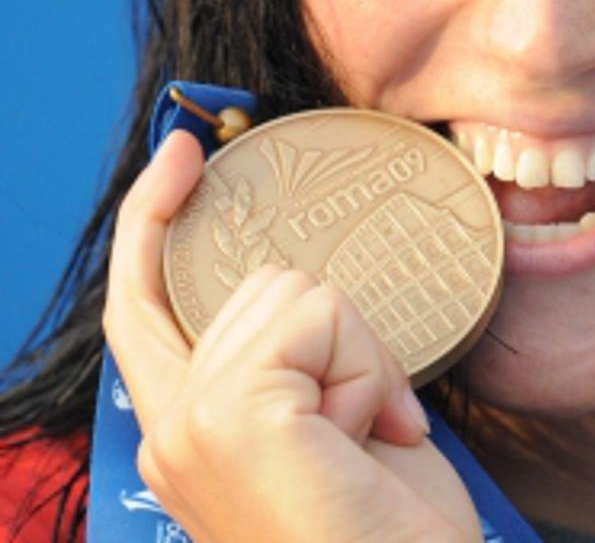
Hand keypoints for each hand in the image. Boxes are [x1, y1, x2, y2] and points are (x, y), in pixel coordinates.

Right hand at [102, 131, 481, 542]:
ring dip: (360, 357)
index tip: (188, 153)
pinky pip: (322, 314)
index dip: (154, 219)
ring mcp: (191, 422)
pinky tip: (370, 438)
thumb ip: (288, 367)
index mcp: (184, 430)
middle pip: (258, 282)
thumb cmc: (387, 527)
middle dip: (337, 334)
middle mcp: (170, 428)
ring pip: (299, 290)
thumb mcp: (330, 432)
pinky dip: (369, 366)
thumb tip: (305, 299)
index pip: (143, 300)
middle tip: (365, 425)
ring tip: (364, 441)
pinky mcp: (234, 412)